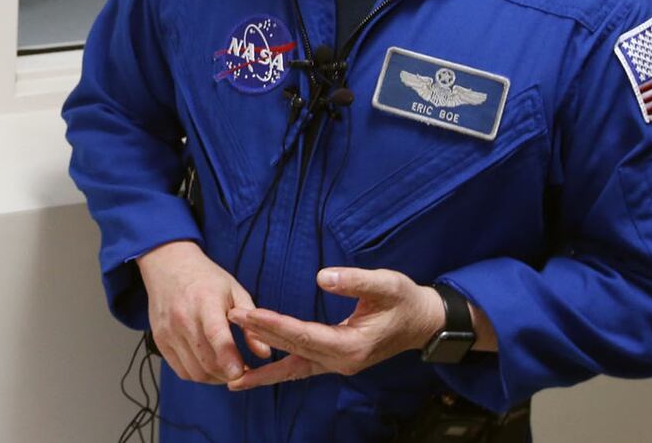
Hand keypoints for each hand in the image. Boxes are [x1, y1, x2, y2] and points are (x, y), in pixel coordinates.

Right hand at [137, 240, 255, 383]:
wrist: (168, 266)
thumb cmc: (206, 279)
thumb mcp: (235, 291)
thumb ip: (251, 324)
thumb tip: (264, 354)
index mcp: (204, 301)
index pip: (215, 334)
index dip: (227, 356)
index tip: (240, 373)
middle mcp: (182, 318)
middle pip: (206, 360)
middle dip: (228, 374)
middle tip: (244, 371)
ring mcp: (168, 331)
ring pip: (195, 371)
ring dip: (215, 378)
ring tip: (228, 370)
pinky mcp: (160, 341)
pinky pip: (182, 371)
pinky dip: (199, 375)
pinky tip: (210, 367)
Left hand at [224, 267, 444, 390]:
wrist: (423, 323)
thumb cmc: (405, 300)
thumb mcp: (387, 284)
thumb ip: (355, 281)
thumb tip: (322, 276)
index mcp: (352, 345)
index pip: (303, 334)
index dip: (273, 324)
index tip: (247, 313)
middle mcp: (341, 362)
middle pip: (292, 350)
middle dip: (259, 335)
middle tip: (229, 320)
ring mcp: (337, 366)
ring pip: (293, 368)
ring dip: (263, 367)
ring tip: (232, 373)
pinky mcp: (334, 362)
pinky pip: (300, 369)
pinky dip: (277, 371)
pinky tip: (257, 374)